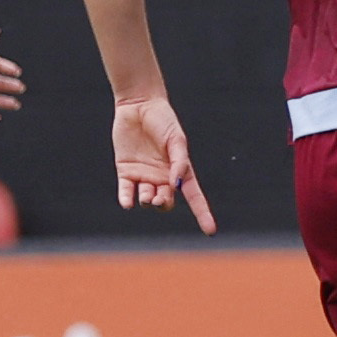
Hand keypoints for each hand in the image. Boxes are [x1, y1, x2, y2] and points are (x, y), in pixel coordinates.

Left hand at [110, 95, 217, 227]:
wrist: (138, 105)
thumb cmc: (162, 120)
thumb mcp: (176, 139)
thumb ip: (178, 161)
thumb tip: (177, 185)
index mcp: (179, 171)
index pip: (194, 197)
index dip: (203, 214)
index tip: (211, 231)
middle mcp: (162, 177)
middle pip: (166, 201)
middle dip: (164, 203)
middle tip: (159, 197)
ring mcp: (144, 175)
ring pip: (147, 199)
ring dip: (147, 201)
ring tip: (146, 196)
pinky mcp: (126, 171)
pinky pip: (127, 192)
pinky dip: (127, 199)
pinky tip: (128, 203)